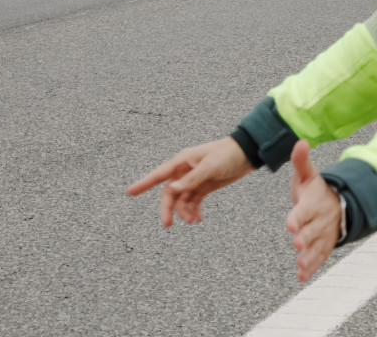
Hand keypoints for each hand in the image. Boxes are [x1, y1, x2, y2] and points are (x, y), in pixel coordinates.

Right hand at [126, 136, 253, 226]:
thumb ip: (192, 178)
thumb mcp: (210, 166)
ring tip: (193, 220)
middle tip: (168, 224)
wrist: (247, 153)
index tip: (129, 192)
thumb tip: (173, 189)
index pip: (159, 175)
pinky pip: (193, 201)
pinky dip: (194, 211)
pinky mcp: (204, 186)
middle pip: (170, 193)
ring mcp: (194, 180)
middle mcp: (185, 171)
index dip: (143, 183)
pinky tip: (198, 219)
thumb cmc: (227, 154)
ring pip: (181, 199)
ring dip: (184, 211)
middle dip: (168, 208)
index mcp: (183, 161)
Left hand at [285, 140, 341, 281]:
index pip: (306, 209)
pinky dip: (312, 267)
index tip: (291, 223)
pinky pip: (320, 257)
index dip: (299, 216)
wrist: (338, 202)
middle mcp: (321, 219)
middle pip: (313, 230)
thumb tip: (300, 142)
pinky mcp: (325, 245)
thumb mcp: (308, 173)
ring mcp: (324, 234)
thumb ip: (301, 160)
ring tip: (301, 265)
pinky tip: (302, 276)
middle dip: (305, 237)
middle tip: (297, 243)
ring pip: (318, 246)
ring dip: (309, 256)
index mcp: (314, 202)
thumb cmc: (317, 189)